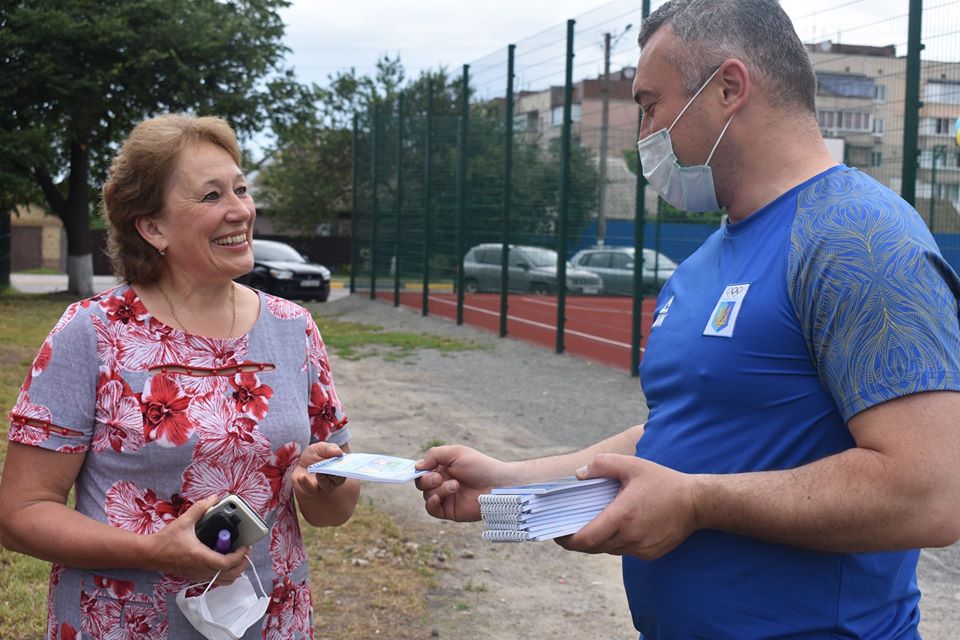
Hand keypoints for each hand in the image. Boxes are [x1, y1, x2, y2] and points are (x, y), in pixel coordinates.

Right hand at [146, 494, 249, 582]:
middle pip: (230, 575)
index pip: (226, 563)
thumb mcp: (184, 520)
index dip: (240, 555)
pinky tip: (224, 559)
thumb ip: (200, 508)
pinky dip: (225, 573)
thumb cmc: (165, 540)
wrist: (149, 554)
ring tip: (238, 555)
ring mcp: (198, 575)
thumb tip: (214, 498)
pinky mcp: (195, 576)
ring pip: (224, 580)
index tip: (246, 545)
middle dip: (242, 563)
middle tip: (245, 549)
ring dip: (235, 570)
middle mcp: (201, 569)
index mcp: (200, 557)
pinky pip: (216, 580)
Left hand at [293, 442, 347, 494]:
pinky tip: (301, 477)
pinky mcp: (309, 488)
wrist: (301, 461)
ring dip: (323, 479)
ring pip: (326, 486)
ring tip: (318, 472)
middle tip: (331, 469)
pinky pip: (310, 489)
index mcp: (339, 469)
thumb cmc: (314, 454)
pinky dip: (306, 483)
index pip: (345, 471)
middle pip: (338, 480)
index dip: (345, 469)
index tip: (343, 465)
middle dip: (335, 474)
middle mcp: (333, 480)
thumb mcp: (320, 447)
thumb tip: (339, 452)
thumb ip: (330, 448)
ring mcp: (321, 485)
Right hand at [415, 445, 508, 521]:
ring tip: (455, 486)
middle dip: (427, 480)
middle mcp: (443, 483)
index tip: (422, 469)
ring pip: (427, 496)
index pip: (423, 470)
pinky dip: (431, 503)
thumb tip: (417, 466)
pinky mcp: (449, 511)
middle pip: (421, 484)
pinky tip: (438, 498)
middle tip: (440, 477)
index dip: (420, 470)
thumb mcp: (456, 453)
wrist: (496, 484)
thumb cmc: (479, 466)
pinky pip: (431, 510)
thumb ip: (434, 455)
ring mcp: (446, 497)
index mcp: (443, 468)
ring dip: (438, 490)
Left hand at [555, 454, 698, 559]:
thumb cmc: (663, 482)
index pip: (586, 539)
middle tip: (569, 528)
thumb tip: (579, 475)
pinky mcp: (650, 554)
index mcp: (623, 516)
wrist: (697, 502)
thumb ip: (602, 465)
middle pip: (594, 547)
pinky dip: (616, 541)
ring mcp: (641, 548)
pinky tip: (619, 526)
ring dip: (598, 540)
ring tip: (594, 523)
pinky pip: (624, 551)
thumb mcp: (632, 465)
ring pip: (609, 549)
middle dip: (579, 539)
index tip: (557, 534)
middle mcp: (631, 537)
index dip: (568, 540)